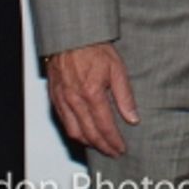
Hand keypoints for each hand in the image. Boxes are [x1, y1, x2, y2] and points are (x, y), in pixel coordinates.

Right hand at [45, 42, 139, 157]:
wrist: (71, 36)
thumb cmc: (94, 48)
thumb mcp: (117, 68)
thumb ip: (125, 96)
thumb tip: (132, 118)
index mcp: (92, 93)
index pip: (105, 126)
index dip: (114, 141)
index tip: (121, 148)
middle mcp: (75, 100)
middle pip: (89, 134)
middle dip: (102, 146)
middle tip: (113, 152)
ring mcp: (63, 100)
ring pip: (74, 132)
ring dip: (88, 143)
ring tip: (100, 146)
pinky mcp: (55, 97)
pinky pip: (63, 122)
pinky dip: (74, 132)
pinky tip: (83, 133)